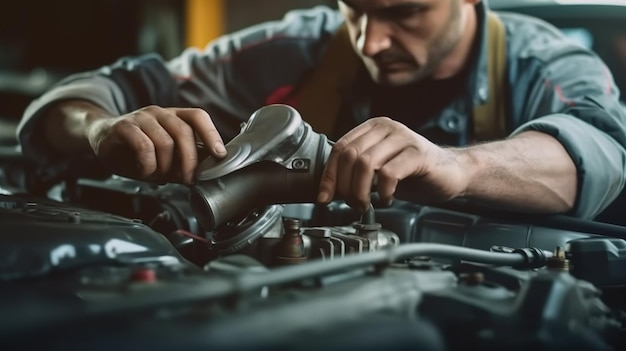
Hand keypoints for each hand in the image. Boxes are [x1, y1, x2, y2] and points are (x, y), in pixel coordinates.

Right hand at [85, 105, 225, 183]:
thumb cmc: (136, 149)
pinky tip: (145, 171)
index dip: (212, 134)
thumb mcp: (165, 157)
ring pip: (165, 142)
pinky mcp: (123, 126)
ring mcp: (141, 117)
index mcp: (175, 117)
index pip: (198, 117)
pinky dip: (148, 165)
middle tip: (188, 179)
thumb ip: (183, 161)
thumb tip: (205, 173)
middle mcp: (160, 113)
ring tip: (159, 176)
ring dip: (165, 166)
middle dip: (190, 161)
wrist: (102, 137)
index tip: (220, 154)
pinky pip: (143, 146)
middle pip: (184, 132)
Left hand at [317, 117, 469, 211]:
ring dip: (360, 191)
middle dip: (344, 186)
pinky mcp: (418, 153)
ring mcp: (403, 138)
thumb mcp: (377, 170)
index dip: (329, 176)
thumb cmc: (413, 173)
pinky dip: (382, 191)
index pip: (339, 148)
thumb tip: (327, 190)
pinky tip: (386, 198)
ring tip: (366, 204)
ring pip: (365, 163)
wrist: (450, 174)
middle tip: (352, 204)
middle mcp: (386, 128)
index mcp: (372, 128)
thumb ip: (354, 172)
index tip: (324, 198)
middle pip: (350, 156)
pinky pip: (389, 173)